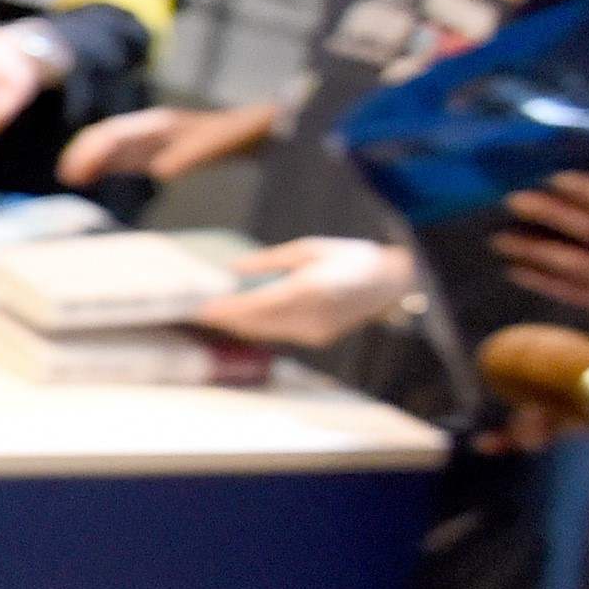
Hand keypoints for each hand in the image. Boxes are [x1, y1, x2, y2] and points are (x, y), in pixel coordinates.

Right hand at [59, 100, 282, 192]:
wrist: (251, 131)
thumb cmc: (232, 136)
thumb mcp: (214, 146)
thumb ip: (188, 155)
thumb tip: (160, 171)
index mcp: (156, 125)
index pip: (114, 134)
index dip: (92, 150)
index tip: (77, 169)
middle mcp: (147, 129)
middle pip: (105, 136)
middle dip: (83, 152)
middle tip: (67, 176)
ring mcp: (149, 140)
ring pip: (109, 146)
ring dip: (89, 159)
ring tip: (70, 177)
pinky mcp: (154, 152)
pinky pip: (122, 157)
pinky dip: (103, 166)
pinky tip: (92, 178)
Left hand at [197, 235, 415, 349]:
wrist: (394, 283)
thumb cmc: (352, 258)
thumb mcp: (309, 250)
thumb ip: (269, 262)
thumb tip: (233, 269)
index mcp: (309, 290)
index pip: (256, 306)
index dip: (226, 310)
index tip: (200, 309)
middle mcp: (310, 316)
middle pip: (255, 324)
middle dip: (225, 320)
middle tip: (194, 312)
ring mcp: (315, 332)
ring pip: (265, 332)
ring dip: (238, 326)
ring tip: (211, 316)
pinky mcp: (318, 339)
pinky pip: (279, 334)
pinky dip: (258, 328)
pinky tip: (240, 320)